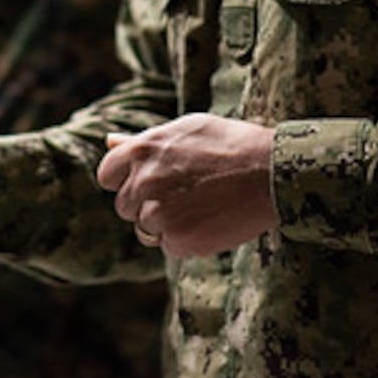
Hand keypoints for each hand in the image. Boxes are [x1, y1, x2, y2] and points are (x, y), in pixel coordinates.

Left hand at [94, 113, 276, 257]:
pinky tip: (210, 220)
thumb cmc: (231, 145)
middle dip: (146, 204)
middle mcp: (144, 181)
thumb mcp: (185, 130)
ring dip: (166, 224)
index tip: (147, 183)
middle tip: (184, 194)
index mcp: (142, 150)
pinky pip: (169, 246)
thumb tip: (108, 141)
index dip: (125, 180)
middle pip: (125, 206)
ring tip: (200, 205)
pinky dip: (186, 240)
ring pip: (145, 229)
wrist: (271, 172)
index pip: (106, 175)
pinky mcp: (178, 240)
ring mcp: (159, 213)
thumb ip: (142, 141)